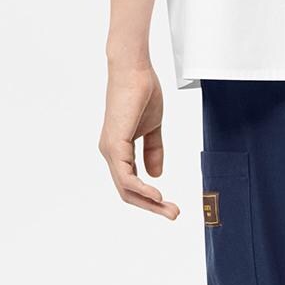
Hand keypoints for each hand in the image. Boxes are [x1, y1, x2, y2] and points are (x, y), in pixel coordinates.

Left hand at [99, 62, 178, 217]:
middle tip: (174, 214)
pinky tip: (157, 195)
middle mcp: (110, 153)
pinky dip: (141, 189)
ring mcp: (110, 150)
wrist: (135, 70)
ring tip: (170, 210)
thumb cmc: (142, 92)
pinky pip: (126, 176)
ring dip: (149, 203)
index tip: (171, 206)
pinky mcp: (115, 144)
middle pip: (127, 192)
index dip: (150, 198)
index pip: (131, 184)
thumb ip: (153, 150)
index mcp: (118, 150)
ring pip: (126, 189)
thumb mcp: (153, 127)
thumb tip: (155, 174)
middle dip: (152, 207)